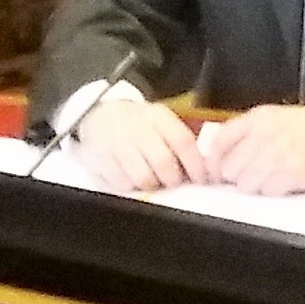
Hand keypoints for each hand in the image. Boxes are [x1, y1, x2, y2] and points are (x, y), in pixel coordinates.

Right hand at [76, 92, 206, 192]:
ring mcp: (119, 143)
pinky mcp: (102, 159)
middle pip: (164, 163)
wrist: (101, 118)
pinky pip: (123, 184)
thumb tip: (203, 169)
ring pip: (143, 178)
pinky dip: (131, 187)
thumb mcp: (161, 122)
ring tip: (152, 180)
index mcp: (158, 117)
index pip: (183, 141)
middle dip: (173, 180)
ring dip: (152, 185)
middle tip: (173, 183)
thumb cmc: (139, 126)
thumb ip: (180, 142)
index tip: (200, 178)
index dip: (195, 164)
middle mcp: (138, 128)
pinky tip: (133, 178)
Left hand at [196, 103, 304, 195]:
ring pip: (246, 184)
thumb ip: (251, 134)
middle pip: (230, 168)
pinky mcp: (294, 172)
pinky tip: (289, 184)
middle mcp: (265, 133)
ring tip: (276, 180)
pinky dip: (276, 192)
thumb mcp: (281, 119)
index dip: (215, 163)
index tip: (220, 175)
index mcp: (260, 117)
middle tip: (258, 177)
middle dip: (239, 178)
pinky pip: (268, 191)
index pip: (219, 142)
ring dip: (258, 187)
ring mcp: (279, 153)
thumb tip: (224, 160)